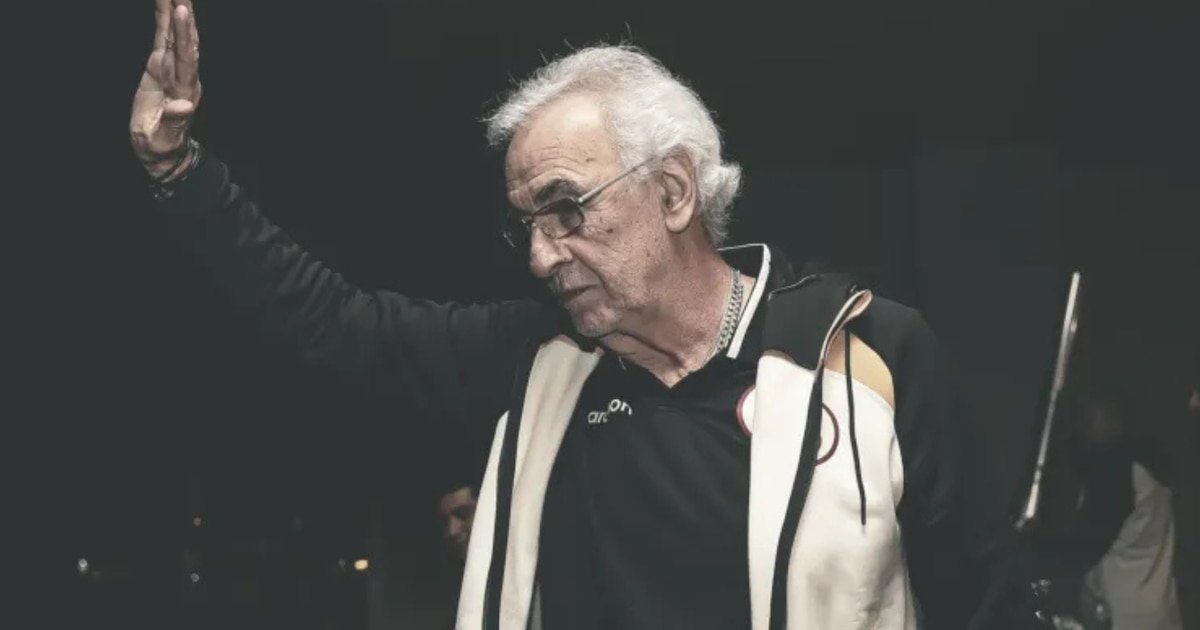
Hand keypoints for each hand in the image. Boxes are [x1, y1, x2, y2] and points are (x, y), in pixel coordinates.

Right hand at [130, 0, 201, 178]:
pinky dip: (165, 19)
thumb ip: (173, 122)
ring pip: (176, 34)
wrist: (162, 149)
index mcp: (184, 90)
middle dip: (184, 13)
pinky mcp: (161, 66)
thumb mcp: (162, 138)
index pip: (185, 58)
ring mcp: (173, 68)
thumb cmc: (161, 145)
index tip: (183, 10)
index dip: (184, 35)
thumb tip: (184, 107)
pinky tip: (166, 2)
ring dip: (177, 10)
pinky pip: (164, 38)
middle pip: (185, 39)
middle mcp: (182, 75)